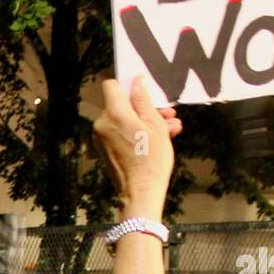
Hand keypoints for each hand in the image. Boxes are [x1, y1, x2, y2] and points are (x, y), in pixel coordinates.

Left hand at [93, 76, 182, 219]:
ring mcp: (102, 138)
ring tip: (171, 128)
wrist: (140, 192)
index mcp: (114, 113)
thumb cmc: (151, 158)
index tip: (143, 92)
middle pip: (122, 104)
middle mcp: (102, 123)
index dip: (127, 85)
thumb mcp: (155, 124)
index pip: (111, 85)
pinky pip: (121, 133)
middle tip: (168, 113)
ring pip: (125, 120)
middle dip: (145, 107)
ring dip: (147, 121)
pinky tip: (160, 138)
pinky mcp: (105, 150)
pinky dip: (137, 133)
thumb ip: (143, 100)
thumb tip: (137, 81)